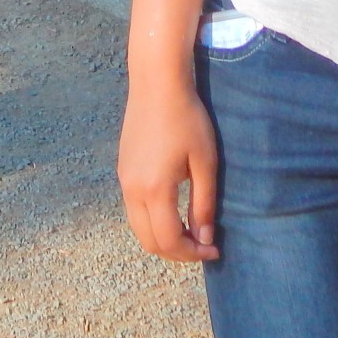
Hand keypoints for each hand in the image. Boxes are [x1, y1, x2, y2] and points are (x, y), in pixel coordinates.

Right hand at [117, 78, 220, 262]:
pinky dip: (152, 222)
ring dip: (162, 238)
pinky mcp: (122, 170)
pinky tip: (172, 211)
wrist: (157, 84)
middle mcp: (132, 190)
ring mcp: (123, 180)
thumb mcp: (204, 162)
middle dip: (177, 252)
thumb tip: (204, 239)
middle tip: (202, 246)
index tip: (214, 249)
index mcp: (155, 189)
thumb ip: (203, 204)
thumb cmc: (187, 119)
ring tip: (189, 232)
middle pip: (149, 241)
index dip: (193, 253)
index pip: (170, 240)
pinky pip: (133, 210)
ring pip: (138, 228)